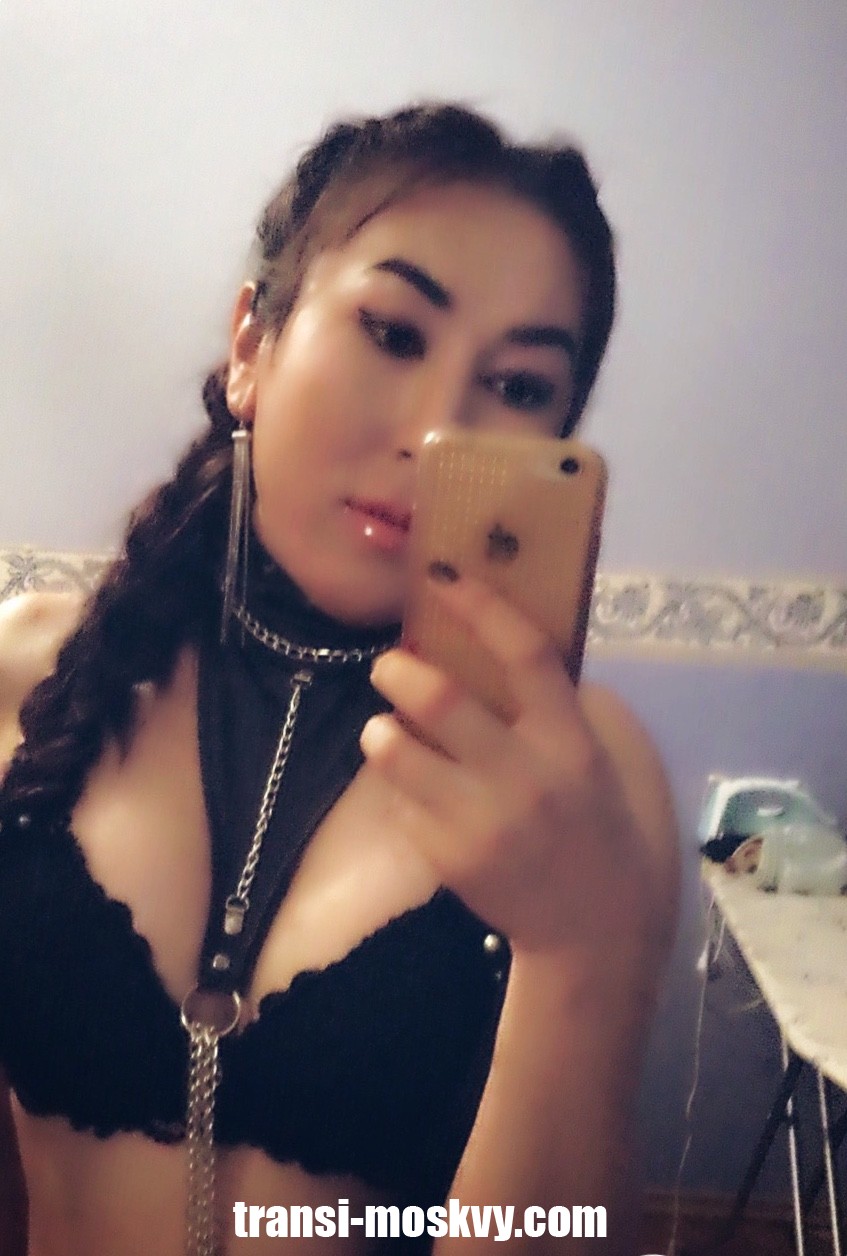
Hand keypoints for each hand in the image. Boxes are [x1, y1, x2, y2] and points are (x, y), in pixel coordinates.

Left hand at [361, 573, 677, 964]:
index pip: (526, 654)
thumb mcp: (594, 760)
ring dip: (379, 731)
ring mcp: (481, 820)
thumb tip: (493, 642)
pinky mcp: (448, 858)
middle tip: (387, 664)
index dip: (482, 607)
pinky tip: (409, 789)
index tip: (444, 578)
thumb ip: (554, 708)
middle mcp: (524, 775)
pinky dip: (396, 788)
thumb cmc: (594, 828)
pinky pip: (399, 805)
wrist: (591, 926)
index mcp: (568, 741)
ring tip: (381, 728)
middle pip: (442, 701)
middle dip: (399, 671)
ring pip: (399, 754)